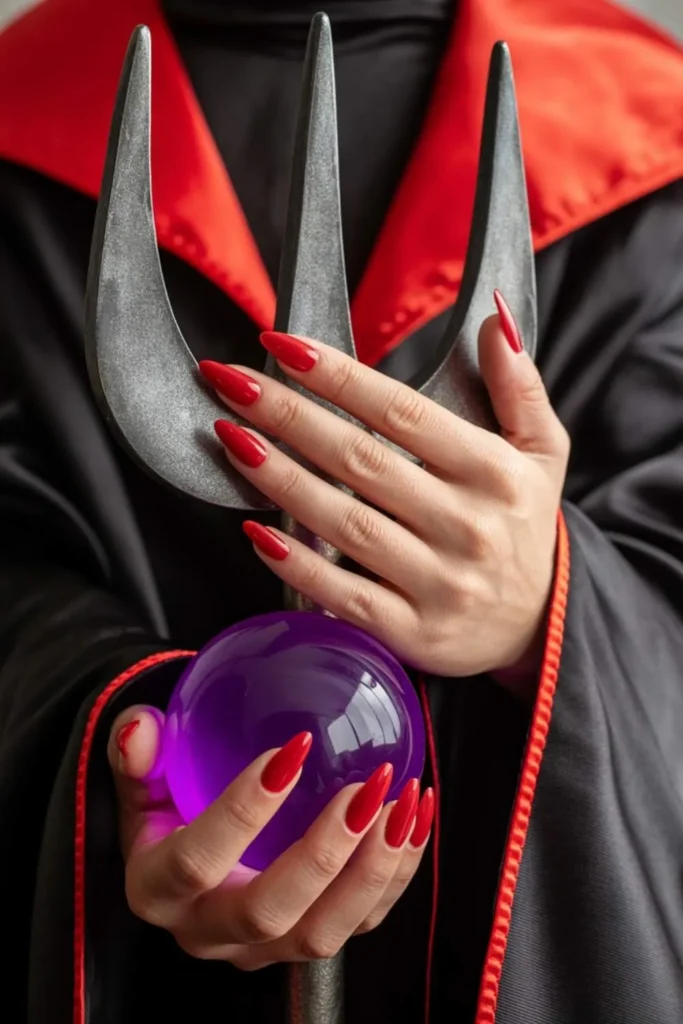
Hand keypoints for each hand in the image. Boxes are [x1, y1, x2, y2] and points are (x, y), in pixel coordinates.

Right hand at [109, 709, 433, 969]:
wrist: (187, 849)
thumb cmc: (168, 799)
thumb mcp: (142, 775)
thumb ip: (137, 753)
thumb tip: (140, 728)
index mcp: (159, 889)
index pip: (195, 863)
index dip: (241, 813)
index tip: (290, 750)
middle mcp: (208, 932)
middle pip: (267, 914)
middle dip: (323, 853)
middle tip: (366, 786)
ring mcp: (262, 947)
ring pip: (323, 933)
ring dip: (372, 869)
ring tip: (403, 800)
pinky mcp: (308, 941)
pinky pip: (363, 921)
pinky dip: (397, 873)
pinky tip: (417, 815)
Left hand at [200, 292, 569, 683]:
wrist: (541, 626)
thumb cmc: (525, 528)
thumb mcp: (543, 453)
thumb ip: (520, 386)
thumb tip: (493, 320)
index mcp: (494, 473)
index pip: (403, 412)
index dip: (337, 376)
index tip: (281, 345)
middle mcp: (466, 526)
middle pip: (361, 460)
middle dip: (288, 415)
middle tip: (231, 382)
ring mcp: (438, 583)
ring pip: (345, 524)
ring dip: (279, 479)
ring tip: (231, 439)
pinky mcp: (413, 632)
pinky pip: (345, 595)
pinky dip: (298, 565)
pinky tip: (256, 532)